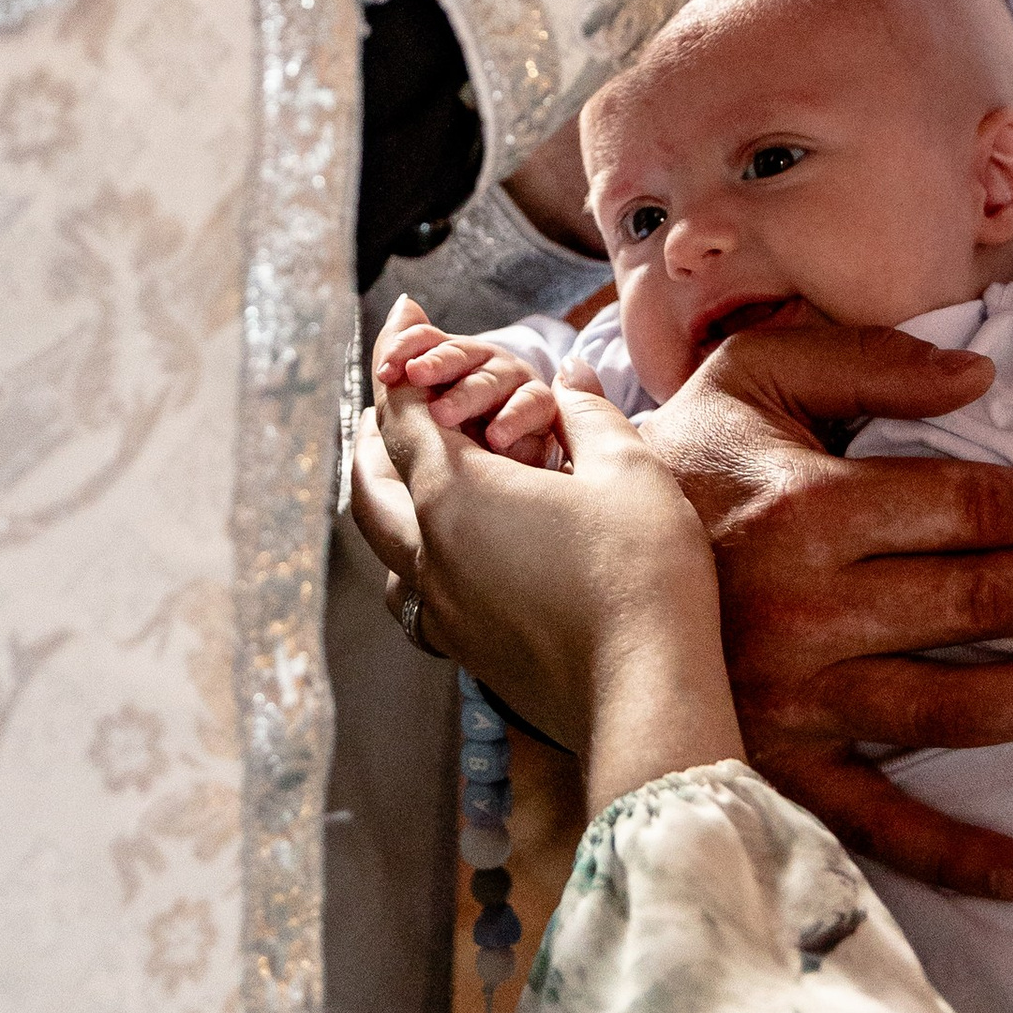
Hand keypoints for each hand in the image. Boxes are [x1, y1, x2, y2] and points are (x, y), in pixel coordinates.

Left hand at [352, 324, 739, 809]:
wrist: (646, 696)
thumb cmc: (642, 575)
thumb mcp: (628, 470)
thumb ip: (588, 414)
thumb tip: (572, 376)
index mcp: (455, 495)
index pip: (401, 409)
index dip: (398, 356)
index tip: (405, 316)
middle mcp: (428, 553)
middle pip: (367, 478)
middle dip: (372, 427)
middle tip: (392, 390)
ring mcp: (441, 608)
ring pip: (380, 541)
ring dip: (383, 494)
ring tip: (406, 468)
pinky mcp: (463, 650)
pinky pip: (410, 591)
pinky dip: (410, 553)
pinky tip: (442, 551)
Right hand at [634, 314, 1012, 899]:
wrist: (558, 564)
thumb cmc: (677, 466)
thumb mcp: (752, 376)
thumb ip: (866, 361)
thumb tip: (978, 379)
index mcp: (810, 506)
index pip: (971, 506)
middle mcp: (810, 606)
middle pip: (981, 599)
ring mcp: (792, 697)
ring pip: (956, 706)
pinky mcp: (772, 764)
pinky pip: (875, 821)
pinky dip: (954, 852)